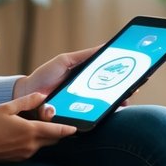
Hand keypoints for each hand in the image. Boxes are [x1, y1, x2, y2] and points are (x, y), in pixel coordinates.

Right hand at [0, 92, 77, 163]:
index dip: (69, 129)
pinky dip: (33, 142)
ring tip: (36, 126)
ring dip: (43, 136)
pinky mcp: (19, 159)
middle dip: (57, 132)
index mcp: (31, 131)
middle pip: (53, 139)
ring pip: (42, 144)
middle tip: (59, 123)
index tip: (77, 128)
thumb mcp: (6, 108)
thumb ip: (26, 101)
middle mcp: (32, 145)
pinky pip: (32, 150)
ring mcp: (26, 154)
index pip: (57, 132)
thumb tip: (42, 95)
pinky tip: (22, 135)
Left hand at [13, 46, 135, 111]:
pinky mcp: (73, 119)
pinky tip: (107, 110)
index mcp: (86, 81)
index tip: (137, 76)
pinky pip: (89, 119)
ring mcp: (80, 108)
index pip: (108, 81)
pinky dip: (99, 116)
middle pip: (110, 97)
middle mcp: (86, 96)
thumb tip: (105, 46)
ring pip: (103, 109)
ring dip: (115, 105)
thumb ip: (85, 56)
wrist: (27, 93)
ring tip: (124, 99)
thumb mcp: (66, 61)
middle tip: (134, 88)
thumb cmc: (45, 76)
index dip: (123, 80)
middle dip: (124, 93)